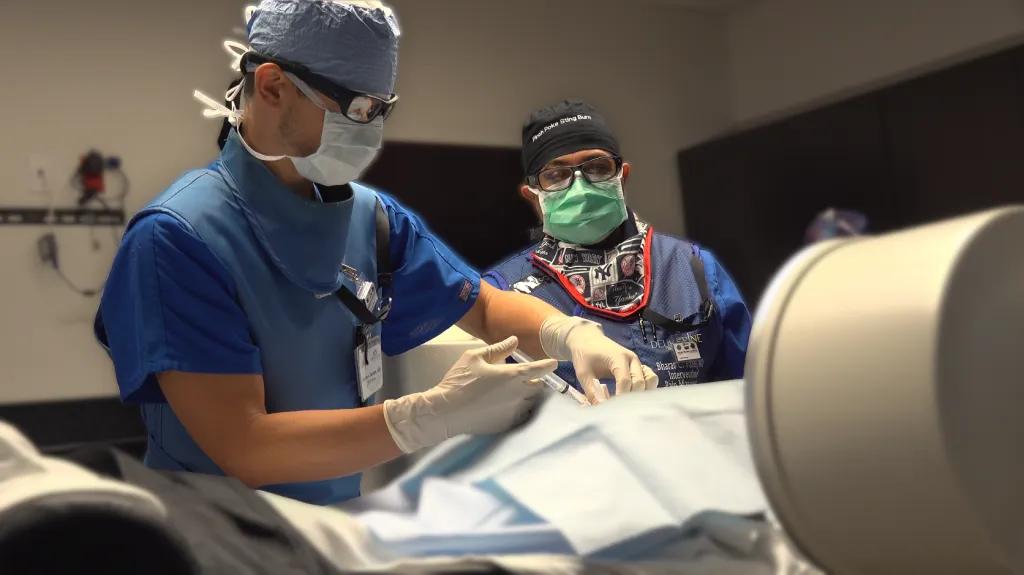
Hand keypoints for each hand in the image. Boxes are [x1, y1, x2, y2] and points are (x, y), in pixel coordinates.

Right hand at [383, 336, 557, 452]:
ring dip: (528, 396)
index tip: (554, 363)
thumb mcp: (475, 357)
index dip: (549, 365)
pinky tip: (507, 407)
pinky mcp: (508, 424)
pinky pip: (522, 416)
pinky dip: (519, 410)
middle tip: (525, 378)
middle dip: (536, 381)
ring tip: (515, 393)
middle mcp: (518, 394)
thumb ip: (498, 349)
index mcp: (512, 375)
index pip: (539, 368)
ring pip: (531, 402)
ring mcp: (514, 411)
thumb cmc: (459, 381)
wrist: (446, 412)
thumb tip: (514, 341)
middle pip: (539, 387)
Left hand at [540, 316, 658, 403]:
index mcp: (618, 357)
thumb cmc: (585, 355)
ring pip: (650, 380)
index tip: (612, 409)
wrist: (588, 340)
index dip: (620, 397)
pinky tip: (633, 398)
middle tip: (618, 409)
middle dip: (630, 398)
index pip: (624, 380)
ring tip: (627, 403)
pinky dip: (646, 389)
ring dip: (642, 393)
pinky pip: (650, 378)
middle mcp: (632, 359)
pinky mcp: (639, 367)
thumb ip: (591, 391)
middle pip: (639, 383)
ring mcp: (638, 363)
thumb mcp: (583, 373)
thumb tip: (600, 408)